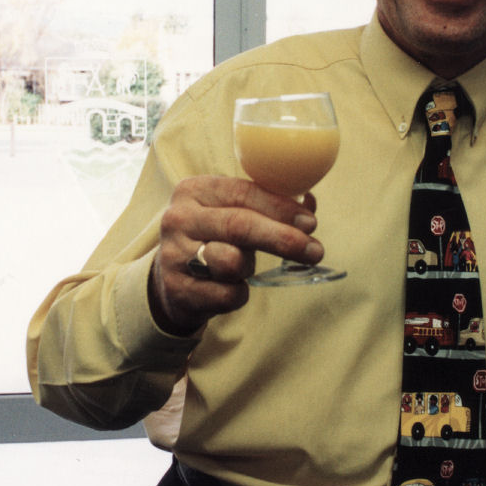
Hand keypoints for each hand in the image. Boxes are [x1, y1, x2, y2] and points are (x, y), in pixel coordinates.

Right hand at [148, 176, 321, 333]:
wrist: (171, 280)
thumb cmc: (212, 239)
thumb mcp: (231, 213)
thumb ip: (267, 204)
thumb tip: (310, 203)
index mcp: (194, 190)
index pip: (243, 193)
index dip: (281, 208)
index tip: (310, 223)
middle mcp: (178, 219)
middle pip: (239, 225)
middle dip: (282, 239)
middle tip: (314, 251)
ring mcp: (174, 255)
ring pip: (231, 262)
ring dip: (249, 267)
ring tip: (243, 267)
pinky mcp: (177, 289)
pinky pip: (227, 295)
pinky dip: (239, 294)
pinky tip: (230, 287)